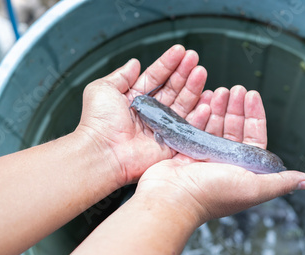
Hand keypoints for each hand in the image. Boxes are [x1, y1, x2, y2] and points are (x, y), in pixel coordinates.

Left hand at [76, 45, 209, 185]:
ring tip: (200, 72)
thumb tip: (134, 63)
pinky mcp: (171, 143)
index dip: (168, 63)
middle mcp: (151, 113)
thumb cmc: (98, 123)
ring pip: (183, 104)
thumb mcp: (102, 89)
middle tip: (194, 58)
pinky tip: (206, 99)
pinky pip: (189, 127)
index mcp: (135, 99)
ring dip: (194, 87)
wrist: (103, 152)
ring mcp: (162, 127)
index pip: (156, 77)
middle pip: (173, 88)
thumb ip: (121, 75)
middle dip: (184, 72)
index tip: (180, 51)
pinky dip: (199, 114)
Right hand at [135, 87, 304, 226]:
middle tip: (235, 89)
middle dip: (236, 108)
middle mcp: (224, 164)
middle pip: (234, 129)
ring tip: (219, 91)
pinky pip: (195, 129)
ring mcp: (203, 158)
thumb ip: (280, 182)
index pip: (254, 138)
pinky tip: (203, 102)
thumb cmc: (212, 194)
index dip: (254, 116)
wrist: (172, 198)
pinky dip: (200, 116)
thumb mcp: (254, 187)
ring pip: (214, 127)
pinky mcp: (185, 153)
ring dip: (218, 108)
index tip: (252, 95)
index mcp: (243, 171)